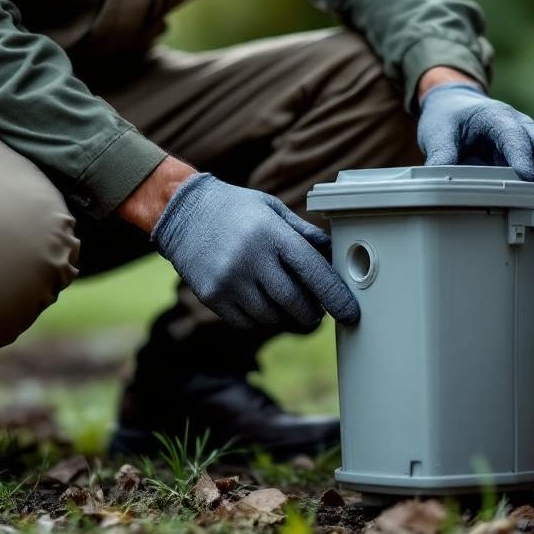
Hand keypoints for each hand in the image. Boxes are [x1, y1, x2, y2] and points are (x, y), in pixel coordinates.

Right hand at [150, 173, 360, 329]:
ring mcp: (228, 280)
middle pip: (295, 303)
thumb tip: (337, 256)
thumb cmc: (236, 209)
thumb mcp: (273, 210)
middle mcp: (250, 258)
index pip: (313, 272)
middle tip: (317, 310)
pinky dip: (262, 320)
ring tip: (288, 304)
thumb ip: (306, 235)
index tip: (351, 313)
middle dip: (313, 312)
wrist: (182, 211)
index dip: (336, 296)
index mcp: (271, 233)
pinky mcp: (212, 297)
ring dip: (287, 317)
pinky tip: (262, 304)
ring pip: (272, 317)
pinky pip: (248, 323)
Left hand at [417, 74, 533, 207]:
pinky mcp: (530, 152)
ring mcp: (528, 137)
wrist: (455, 104)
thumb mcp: (438, 133)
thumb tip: (439, 184)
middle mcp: (519, 124)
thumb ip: (440, 156)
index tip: (527, 178)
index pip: (514, 136)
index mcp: (496, 116)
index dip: (522, 156)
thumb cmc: (448, 117)